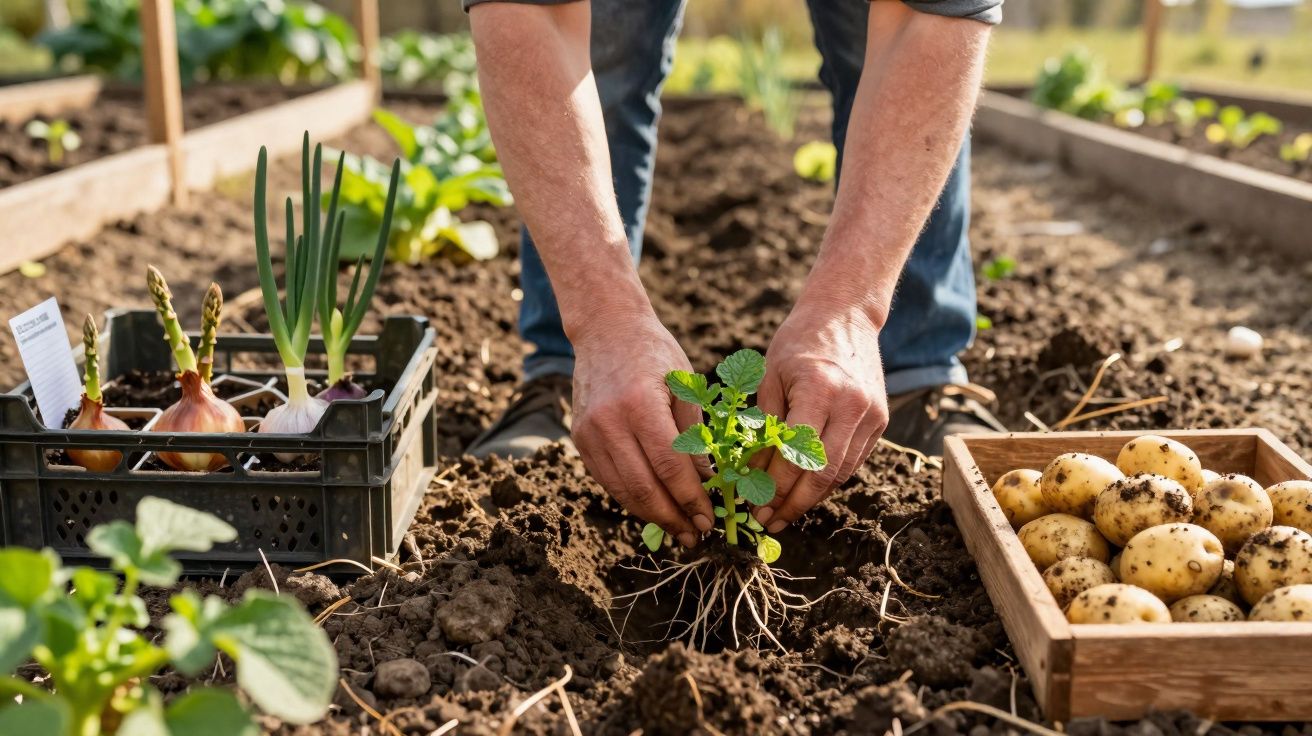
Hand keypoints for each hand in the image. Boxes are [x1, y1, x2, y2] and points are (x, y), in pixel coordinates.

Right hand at [570, 313, 714, 546]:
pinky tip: (654, 508)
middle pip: (643, 487)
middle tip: (695, 534)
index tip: (709, 519)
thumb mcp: (685, 387)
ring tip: (678, 529)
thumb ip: (695, 438)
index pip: (668, 466)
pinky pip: (608, 480)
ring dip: (652, 516)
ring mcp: (589, 433)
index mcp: (640, 404)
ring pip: (622, 490)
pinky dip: (632, 499)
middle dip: (672, 517)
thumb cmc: (655, 353)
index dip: (690, 498)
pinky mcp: (580, 440)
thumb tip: (710, 485)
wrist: (607, 329)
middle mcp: (609, 422)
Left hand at [754, 300, 887, 532]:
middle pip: (823, 473)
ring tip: (783, 512)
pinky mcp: (880, 420)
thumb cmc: (797, 343)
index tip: (754, 507)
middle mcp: (852, 405)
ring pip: (841, 473)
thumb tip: (750, 476)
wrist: (845, 316)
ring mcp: (871, 414)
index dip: (774, 488)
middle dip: (793, 504)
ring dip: (811, 498)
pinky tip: (805, 490)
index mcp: (821, 390)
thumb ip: (764, 428)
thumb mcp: (770, 379)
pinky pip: (852, 461)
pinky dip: (828, 479)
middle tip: (768, 521)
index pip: (796, 455)